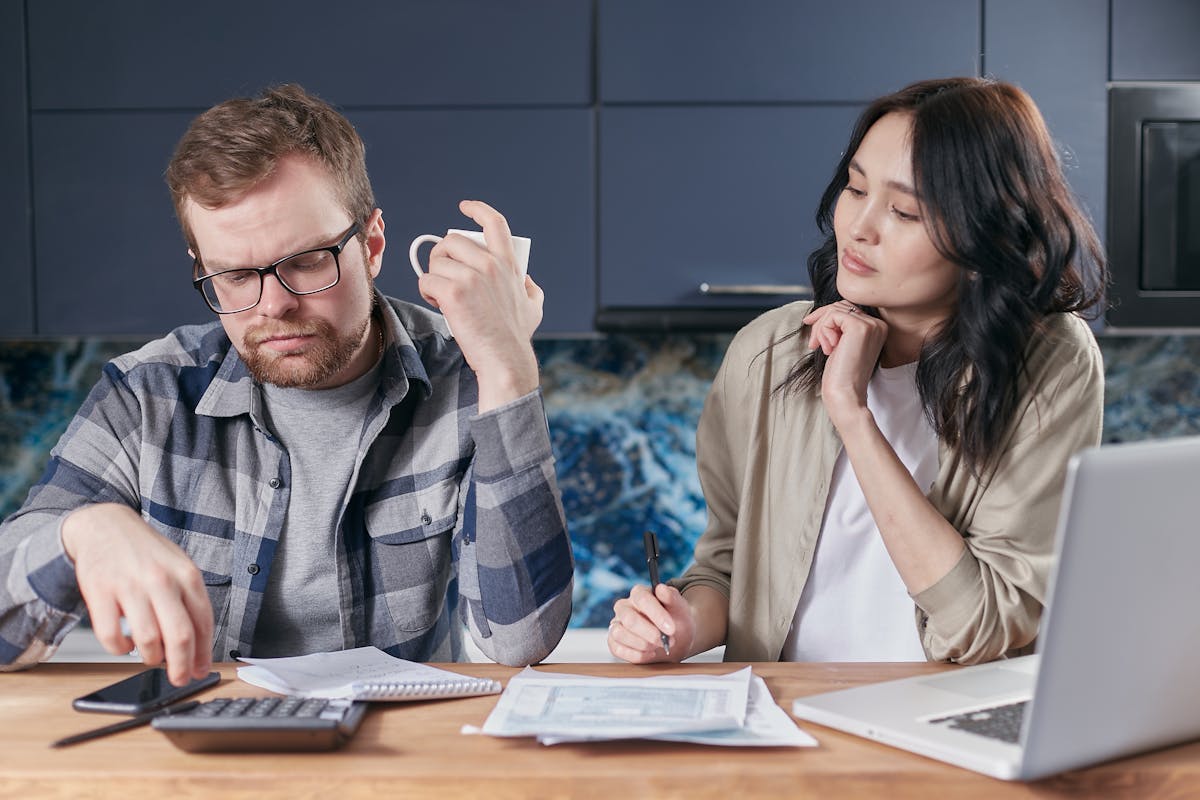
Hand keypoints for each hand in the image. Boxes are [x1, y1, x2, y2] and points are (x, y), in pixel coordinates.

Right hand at [61, 504, 213, 685]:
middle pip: (179, 637)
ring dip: (151, 658)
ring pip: (148, 641)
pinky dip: (120, 649)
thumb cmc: (145, 552)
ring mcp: (130, 586)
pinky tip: (125, 643)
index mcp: (187, 575)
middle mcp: (161, 580)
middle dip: (181, 667)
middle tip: (178, 679)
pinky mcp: (100, 592)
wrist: (105, 526)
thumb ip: (188, 602)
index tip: (200, 671)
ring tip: (150, 656)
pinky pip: (112, 637)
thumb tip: (196, 647)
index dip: (203, 654)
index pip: (203, 623)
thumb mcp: (178, 568)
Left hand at [417, 200, 542, 411]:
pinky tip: (437, 303)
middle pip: (452, 241)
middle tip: (444, 275)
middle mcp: (490, 265)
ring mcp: (471, 278)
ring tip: (441, 294)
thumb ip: (530, 287)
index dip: (477, 210)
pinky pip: (426, 280)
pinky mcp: (453, 293)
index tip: (465, 207)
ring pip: (436, 261)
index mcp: (508, 264)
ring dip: (433, 276)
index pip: (494, 223)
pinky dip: (426, 291)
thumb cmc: (516, 336)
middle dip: (442, 255)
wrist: (504, 358)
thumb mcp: (534, 306)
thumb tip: (525, 278)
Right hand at [607, 584, 694, 663]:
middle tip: (666, 642)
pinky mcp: (614, 642)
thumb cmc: (675, 619)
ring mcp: (616, 624)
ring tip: (658, 646)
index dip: (657, 614)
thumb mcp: (680, 607)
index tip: (671, 629)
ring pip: (619, 634)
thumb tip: (661, 589)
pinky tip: (650, 653)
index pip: (642, 599)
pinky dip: (636, 655)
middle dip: (650, 634)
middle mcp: (624, 607)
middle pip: (629, 619)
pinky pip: (617, 650)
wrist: (675, 637)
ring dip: (643, 645)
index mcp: (639, 593)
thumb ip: (672, 597)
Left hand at [803, 301, 888, 431]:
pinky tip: (828, 348)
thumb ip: (839, 327)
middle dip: (821, 322)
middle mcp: (878, 324)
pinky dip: (823, 330)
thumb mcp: (841, 345)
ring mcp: (871, 325)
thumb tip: (821, 312)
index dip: (827, 318)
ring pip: (834, 310)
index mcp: (877, 328)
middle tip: (813, 343)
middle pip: (841, 306)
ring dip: (821, 329)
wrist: (846, 395)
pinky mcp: (859, 327)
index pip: (848, 310)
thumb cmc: (841, 376)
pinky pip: (832, 315)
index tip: (812, 331)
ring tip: (821, 348)